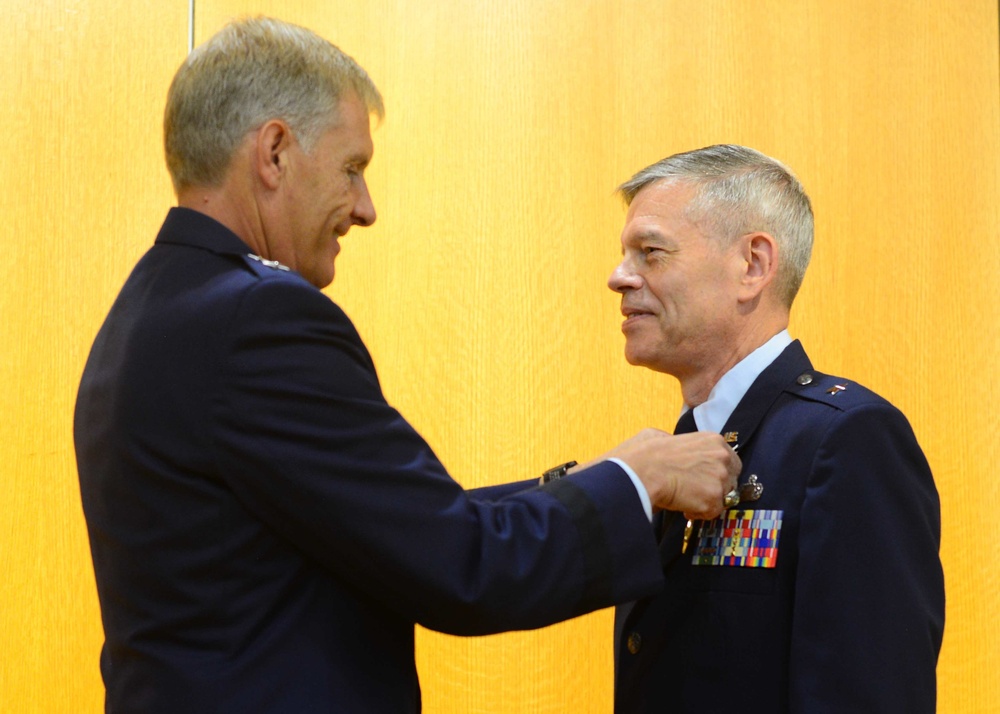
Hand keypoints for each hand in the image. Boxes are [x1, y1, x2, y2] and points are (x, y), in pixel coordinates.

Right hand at [600, 429, 740, 519]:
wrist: (642, 472)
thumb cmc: (646, 454)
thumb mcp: (663, 435)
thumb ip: (679, 442)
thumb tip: (672, 445)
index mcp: (713, 440)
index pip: (729, 460)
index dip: (717, 472)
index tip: (705, 478)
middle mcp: (722, 457)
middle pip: (731, 479)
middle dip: (716, 487)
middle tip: (697, 491)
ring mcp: (720, 479)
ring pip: (722, 497)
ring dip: (706, 500)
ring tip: (686, 499)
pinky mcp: (713, 499)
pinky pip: (712, 512)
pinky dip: (698, 513)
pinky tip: (684, 507)